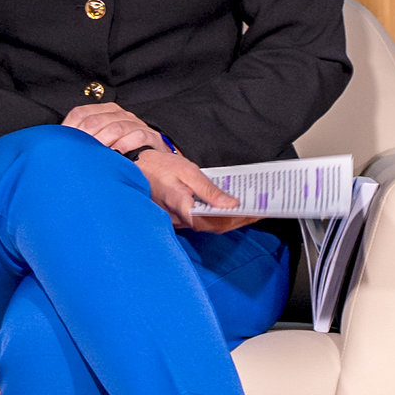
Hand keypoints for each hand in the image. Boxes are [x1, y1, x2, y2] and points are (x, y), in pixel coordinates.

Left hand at [61, 101, 162, 155]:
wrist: (153, 161)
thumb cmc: (121, 153)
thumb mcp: (100, 143)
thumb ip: (82, 141)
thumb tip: (57, 146)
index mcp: (105, 111)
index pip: (80, 113)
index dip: (70, 129)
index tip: (62, 146)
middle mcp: (120, 114)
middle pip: (96, 121)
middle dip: (85, 138)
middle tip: (77, 155)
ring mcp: (136, 124)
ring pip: (116, 127)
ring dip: (103, 142)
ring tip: (96, 155)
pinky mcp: (151, 136)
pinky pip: (138, 136)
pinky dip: (126, 144)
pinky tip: (118, 154)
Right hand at [135, 149, 257, 230]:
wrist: (135, 167)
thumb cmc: (159, 167)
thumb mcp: (188, 172)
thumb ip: (209, 190)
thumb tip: (231, 204)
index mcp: (184, 210)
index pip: (218, 222)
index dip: (239, 220)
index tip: (256, 213)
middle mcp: (182, 220)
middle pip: (217, 226)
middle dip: (240, 220)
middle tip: (260, 211)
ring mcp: (180, 221)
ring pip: (210, 225)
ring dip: (231, 219)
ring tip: (250, 208)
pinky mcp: (179, 217)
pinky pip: (202, 220)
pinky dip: (218, 215)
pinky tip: (229, 207)